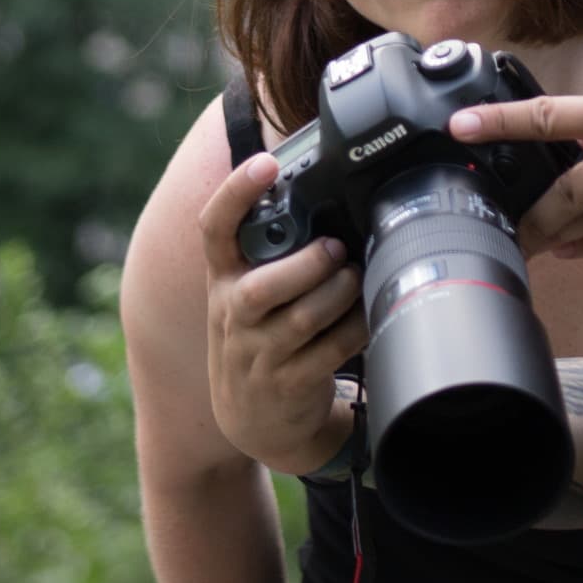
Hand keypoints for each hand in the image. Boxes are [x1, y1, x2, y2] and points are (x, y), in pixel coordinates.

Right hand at [198, 152, 368, 472]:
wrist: (253, 419)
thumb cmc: (260, 335)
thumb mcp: (249, 292)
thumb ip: (272, 252)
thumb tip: (327, 195)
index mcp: (224, 278)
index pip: (214, 229)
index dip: (236, 193)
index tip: (265, 164)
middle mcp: (234, 315)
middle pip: (260, 288)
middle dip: (306, 265)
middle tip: (337, 248)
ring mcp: (258, 353)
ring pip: (301, 320)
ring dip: (339, 294)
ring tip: (357, 277)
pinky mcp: (288, 383)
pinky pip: (329, 352)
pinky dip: (355, 329)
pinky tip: (368, 314)